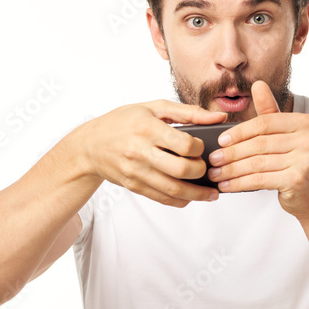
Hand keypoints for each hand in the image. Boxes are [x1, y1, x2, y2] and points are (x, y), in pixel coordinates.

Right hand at [75, 100, 226, 206]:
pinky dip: (180, 200)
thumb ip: (188, 112)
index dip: (199, 148)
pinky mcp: (134, 185)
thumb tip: (219, 117)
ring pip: (173, 189)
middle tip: (207, 169)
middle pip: (180, 170)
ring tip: (211, 193)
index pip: (184, 144)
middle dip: (201, 172)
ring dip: (197, 194)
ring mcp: (136, 171)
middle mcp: (140, 151)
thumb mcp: (153, 108)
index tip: (201, 147)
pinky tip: (191, 197)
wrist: (89, 145)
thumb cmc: (123, 122)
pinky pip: (161, 198)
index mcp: (148, 128)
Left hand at [206, 80, 308, 218]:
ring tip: (216, 173)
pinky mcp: (298, 180)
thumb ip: (271, 112)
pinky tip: (227, 185)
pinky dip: (240, 183)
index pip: (265, 123)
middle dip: (232, 153)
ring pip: (257, 163)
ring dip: (232, 169)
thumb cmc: (296, 163)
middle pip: (260, 144)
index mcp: (305, 122)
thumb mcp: (285, 135)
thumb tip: (259, 84)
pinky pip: (260, 179)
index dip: (240, 131)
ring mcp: (306, 160)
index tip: (221, 140)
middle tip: (213, 159)